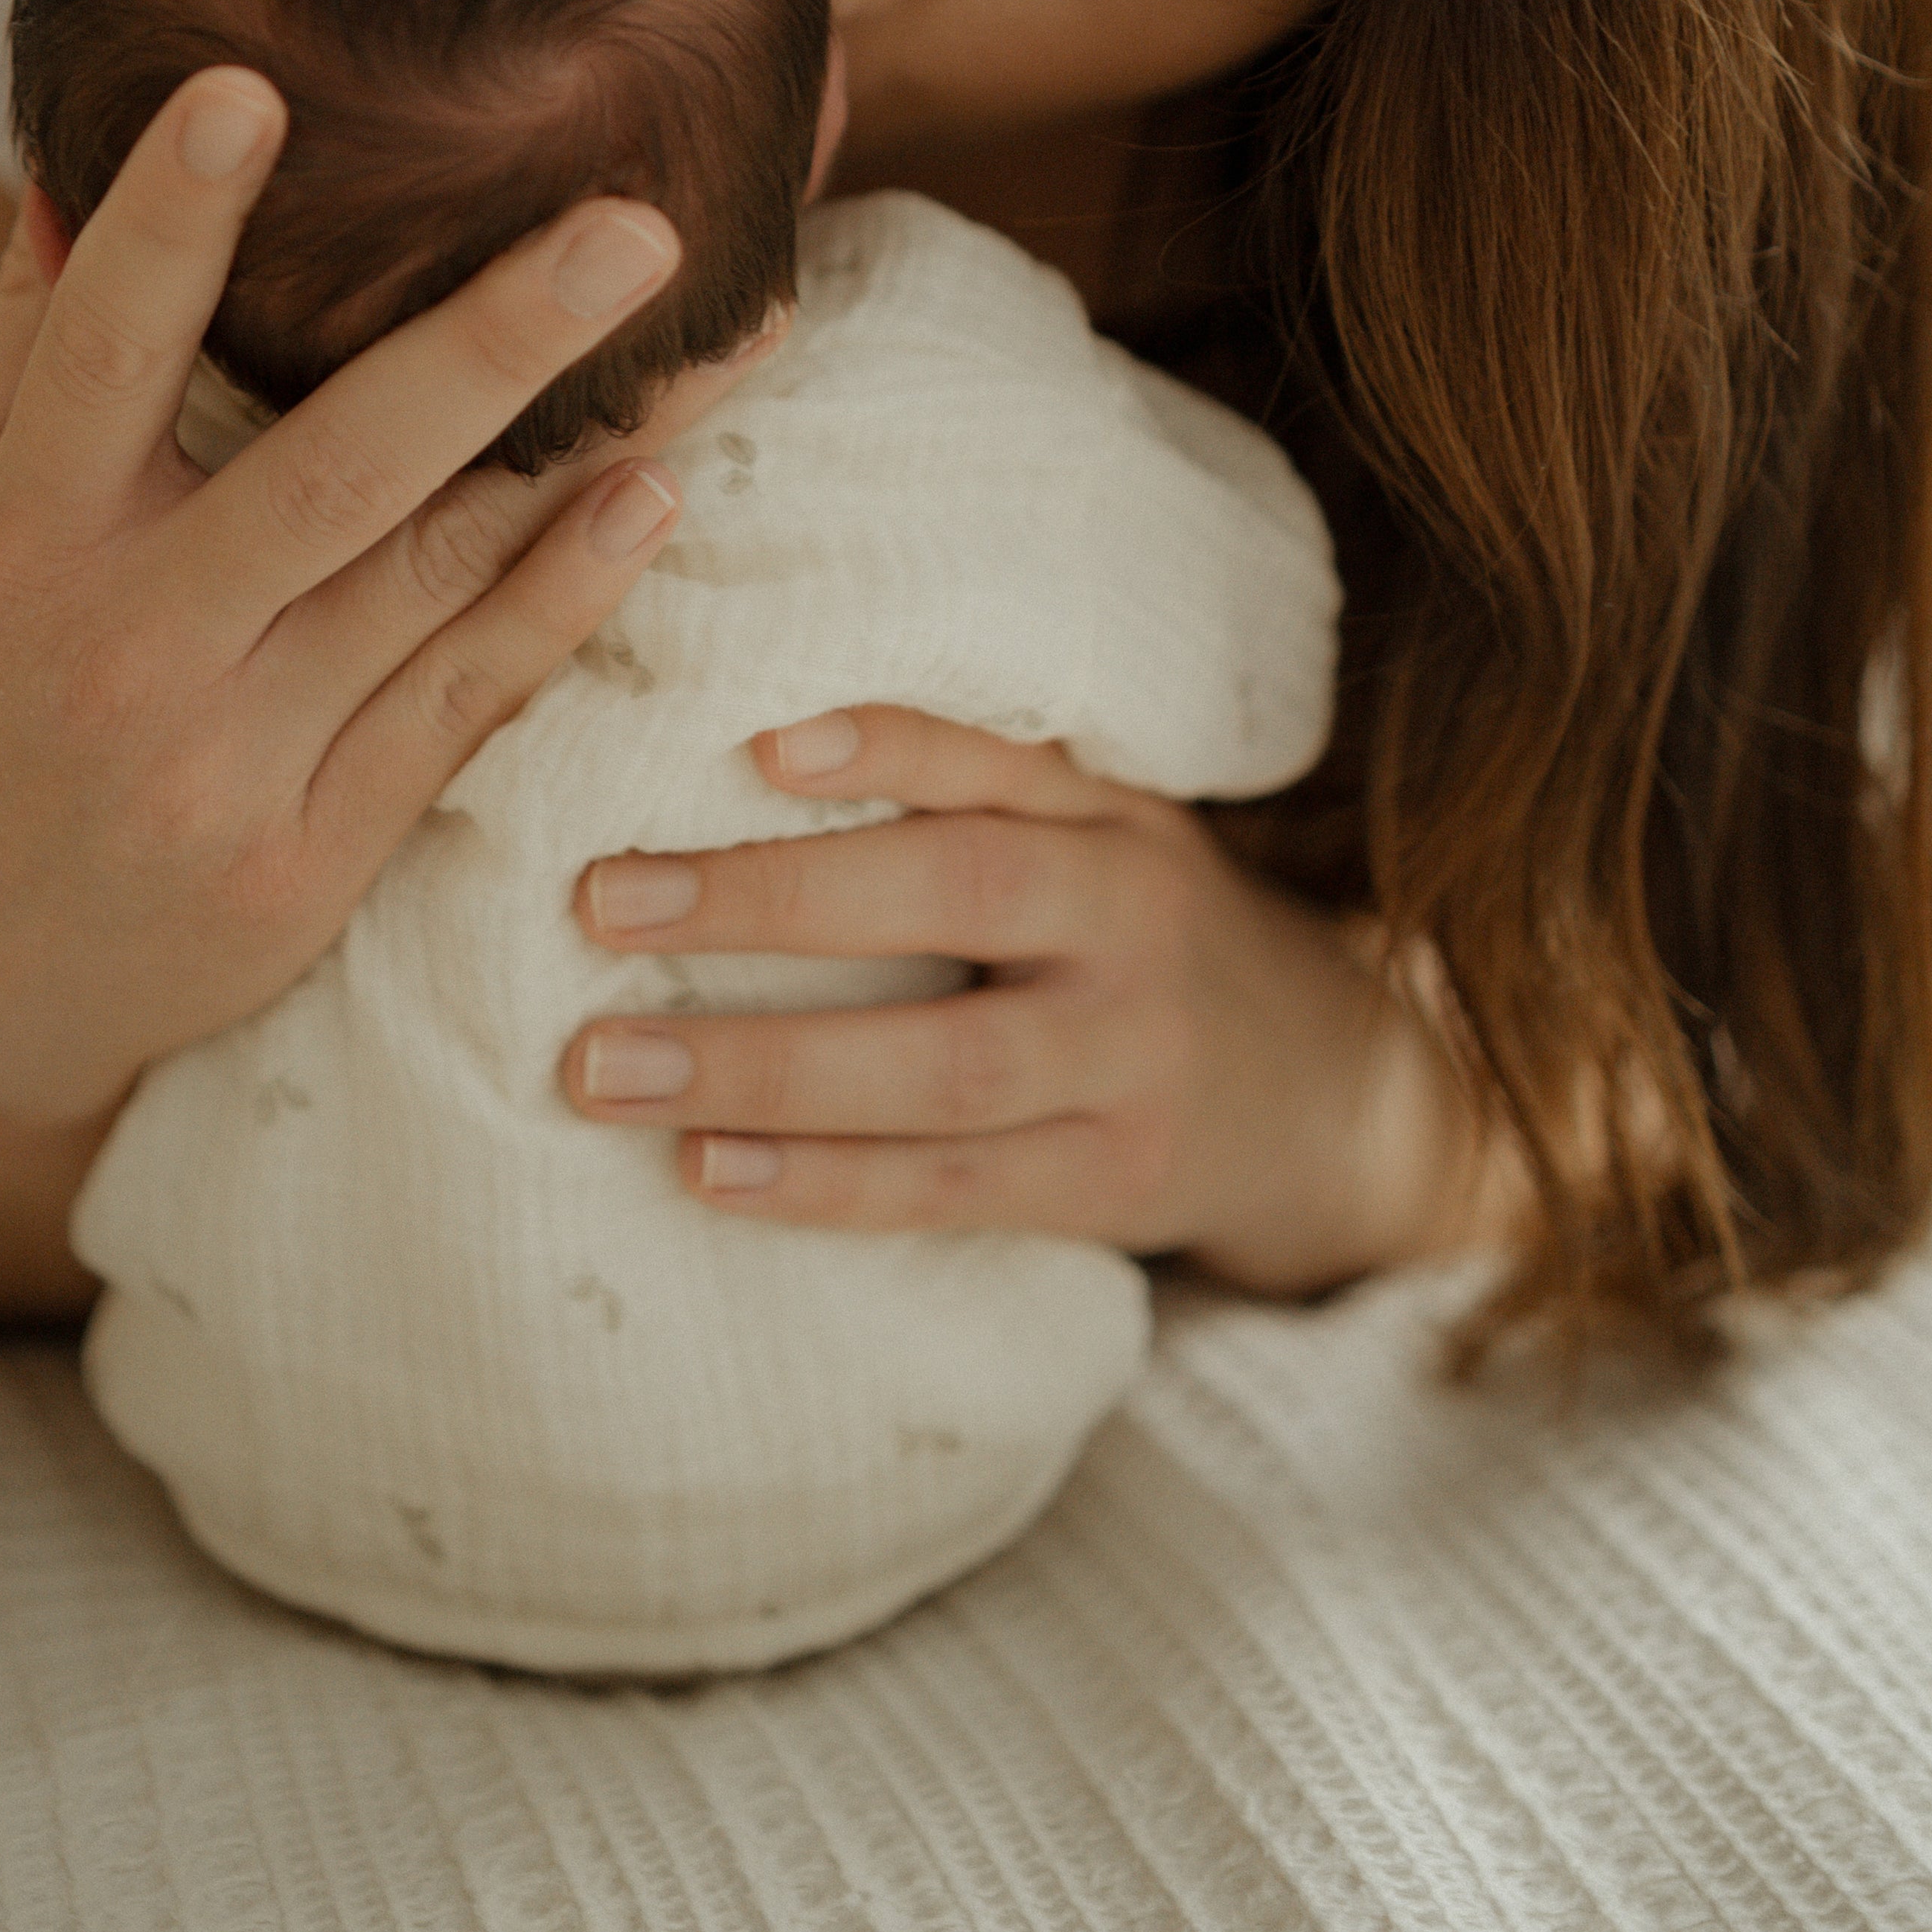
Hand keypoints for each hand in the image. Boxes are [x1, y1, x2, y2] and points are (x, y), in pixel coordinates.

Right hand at [0, 68, 767, 1312]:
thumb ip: (8, 353)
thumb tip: (65, 155)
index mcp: (13, 541)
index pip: (96, 350)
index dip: (167, 220)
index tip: (247, 84)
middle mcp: (123, 645)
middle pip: (334, 464)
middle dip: (493, 337)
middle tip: (635, 221)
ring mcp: (225, 764)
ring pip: (435, 576)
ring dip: (591, 449)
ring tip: (725, 335)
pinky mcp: (307, 865)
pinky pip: (461, 704)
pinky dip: (561, 597)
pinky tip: (653, 494)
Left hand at [560, 707, 1520, 1297]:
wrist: (1330, 1098)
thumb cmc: (1147, 938)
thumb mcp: (1106, 835)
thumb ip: (976, 789)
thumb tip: (755, 742)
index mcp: (1119, 827)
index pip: (999, 765)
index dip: (889, 747)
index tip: (753, 744)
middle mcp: (1133, 932)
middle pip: (955, 898)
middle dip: (768, 900)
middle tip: (601, 899)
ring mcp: (1129, 1070)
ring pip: (941, 1069)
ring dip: (762, 1068)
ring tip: (604, 1065)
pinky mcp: (1111, 1187)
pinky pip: (951, 1189)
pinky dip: (824, 1186)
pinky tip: (707, 1169)